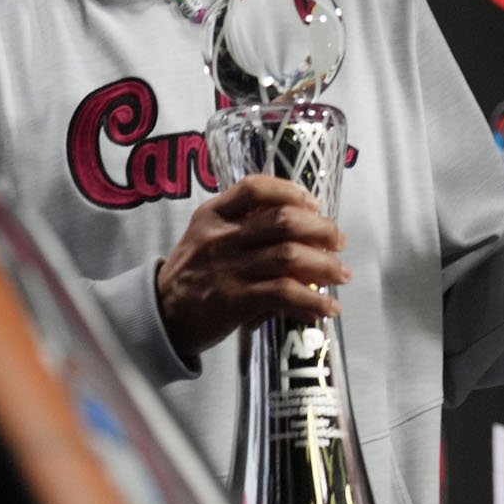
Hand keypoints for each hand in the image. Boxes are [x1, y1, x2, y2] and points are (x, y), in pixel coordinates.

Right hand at [155, 175, 349, 359]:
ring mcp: (227, 269)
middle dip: (321, 229)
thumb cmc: (193, 273)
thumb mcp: (206, 237)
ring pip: (289, 257)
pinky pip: (284, 294)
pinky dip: (313, 300)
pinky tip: (328, 307)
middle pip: (282, 221)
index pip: (255, 187)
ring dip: (325, 265)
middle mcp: (220, 237)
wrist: (161, 316)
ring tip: (342, 274)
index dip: (291, 191)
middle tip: (339, 241)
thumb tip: (304, 231)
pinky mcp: (234, 301)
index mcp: (212, 214)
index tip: (313, 204)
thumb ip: (245, 225)